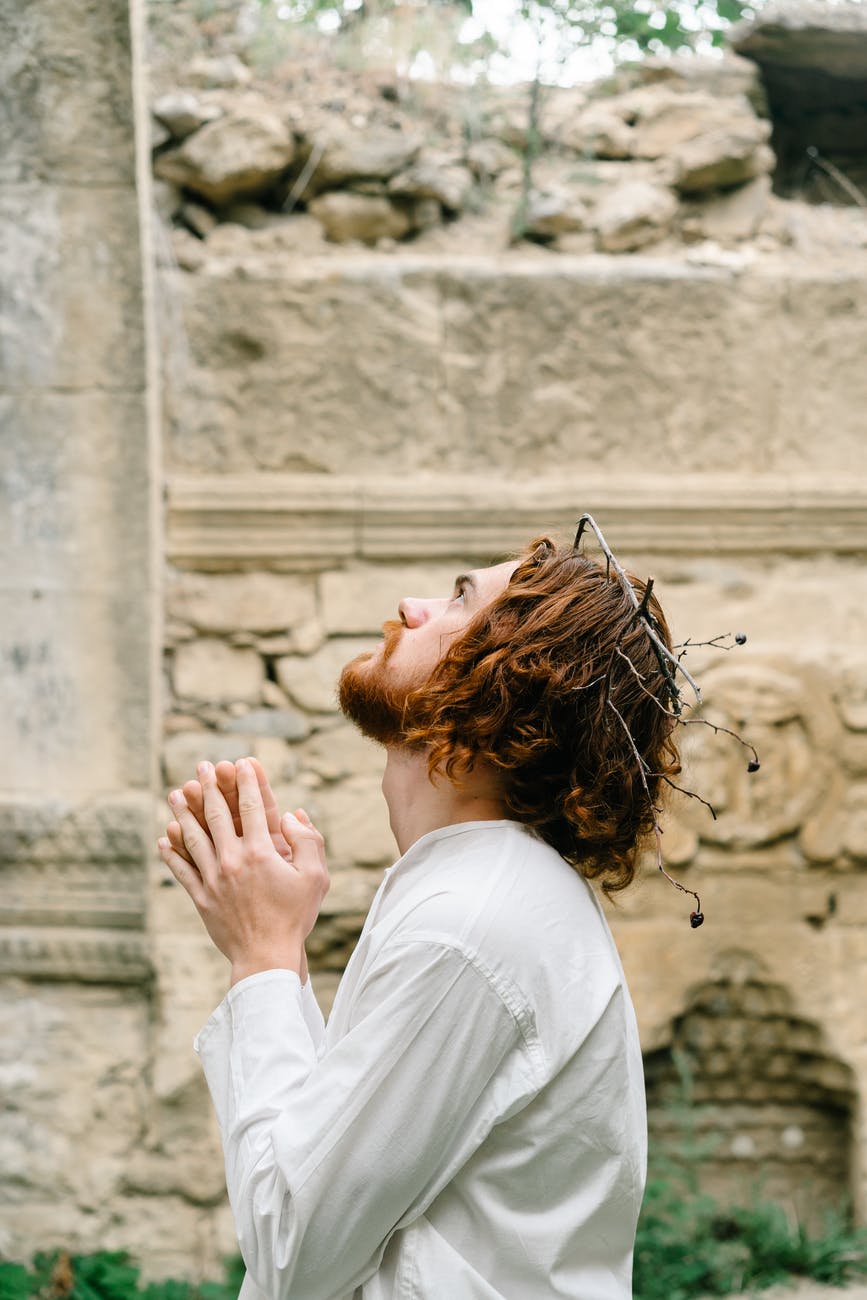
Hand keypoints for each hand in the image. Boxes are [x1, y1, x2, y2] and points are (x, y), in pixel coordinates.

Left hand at [158, 758, 329, 985]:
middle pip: (217, 815)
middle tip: (202, 766)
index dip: (247, 782)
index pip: (251, 807)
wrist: (266, 957)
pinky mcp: (201, 897)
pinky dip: (172, 853)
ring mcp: (213, 879)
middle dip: (209, 787)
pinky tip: (164, 838)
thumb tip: (292, 815)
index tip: (242, 762)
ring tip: (175, 793)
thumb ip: (308, 841)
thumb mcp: (315, 877)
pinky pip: (182, 871)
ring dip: (184, 813)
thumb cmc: (295, 918)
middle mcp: (233, 860)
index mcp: (261, 853)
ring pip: (194, 838)